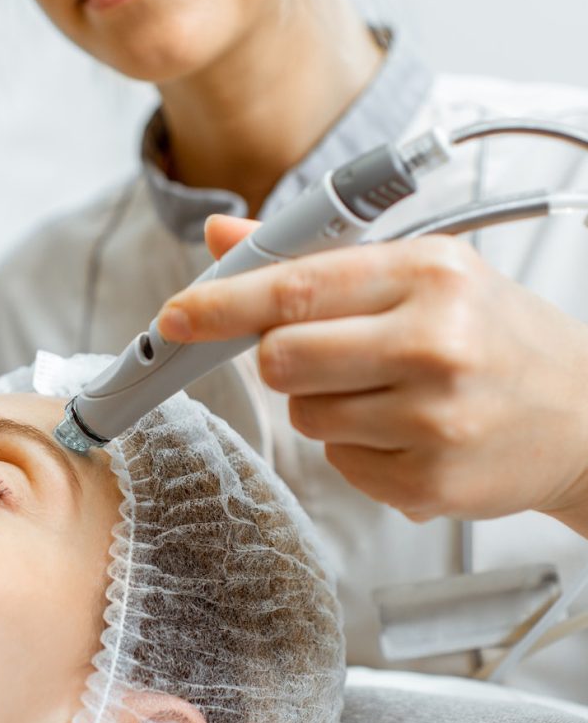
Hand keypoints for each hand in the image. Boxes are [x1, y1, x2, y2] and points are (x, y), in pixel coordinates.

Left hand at [157, 214, 587, 530]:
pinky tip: (406, 431)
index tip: (176, 317)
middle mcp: (435, 344)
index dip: (221, 304)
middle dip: (281, 360)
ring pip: (304, 416)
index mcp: (429, 275)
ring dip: (323, 404)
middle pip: (281, 360)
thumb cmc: (497, 336)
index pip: (295, 288)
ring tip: (387, 392)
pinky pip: (336, 462)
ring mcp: (432, 421)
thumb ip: (315, 257)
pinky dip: (355, 447)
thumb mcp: (423, 273)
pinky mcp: (425, 484)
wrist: (586, 418)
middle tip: (323, 354)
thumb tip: (223, 238)